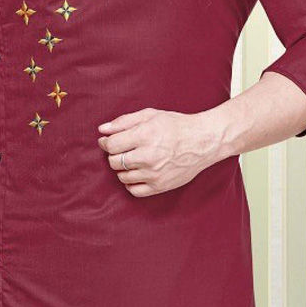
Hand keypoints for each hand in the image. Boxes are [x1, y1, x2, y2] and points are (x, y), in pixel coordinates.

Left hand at [97, 106, 219, 196]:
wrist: (204, 141)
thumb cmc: (176, 126)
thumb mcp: (150, 115)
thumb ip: (124, 121)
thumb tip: (102, 130)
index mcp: (145, 135)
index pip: (111, 145)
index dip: (105, 142)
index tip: (108, 141)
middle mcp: (149, 156)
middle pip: (114, 162)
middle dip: (114, 155)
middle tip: (123, 149)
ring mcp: (155, 173)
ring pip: (122, 177)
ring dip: (123, 168)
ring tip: (133, 160)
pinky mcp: (161, 186)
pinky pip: (134, 191)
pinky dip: (131, 183)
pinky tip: (137, 173)